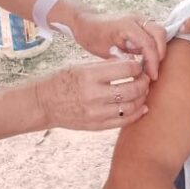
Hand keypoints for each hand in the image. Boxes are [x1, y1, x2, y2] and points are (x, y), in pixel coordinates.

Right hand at [36, 59, 150, 130]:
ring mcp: (96, 113)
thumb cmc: (63, 80)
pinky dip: (137, 113)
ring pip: (131, 106)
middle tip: (145, 77)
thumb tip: (129, 62)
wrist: (44, 104)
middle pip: (132, 89)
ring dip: (142, 97)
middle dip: (144, 82)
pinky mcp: (97, 126)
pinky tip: (142, 107)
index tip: (138, 65)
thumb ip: (105, 66)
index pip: (125, 69)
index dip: (137, 66)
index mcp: (89, 76)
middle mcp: (94, 95)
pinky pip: (124, 121)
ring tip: (143, 90)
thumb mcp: (81, 67)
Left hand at [72, 12, 167, 79]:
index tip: (152, 77)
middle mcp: (136, 18)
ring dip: (158, 49)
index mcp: (127, 24)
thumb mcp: (106, 51)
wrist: (86, 23)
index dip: (153, 62)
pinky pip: (153, 33)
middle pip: (160, 33)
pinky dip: (154, 45)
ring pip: (159, 32)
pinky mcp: (140, 22)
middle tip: (152, 71)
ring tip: (149, 66)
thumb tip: (140, 70)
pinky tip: (146, 59)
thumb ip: (124, 58)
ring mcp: (139, 18)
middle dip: (160, 53)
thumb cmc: (92, 37)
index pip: (148, 44)